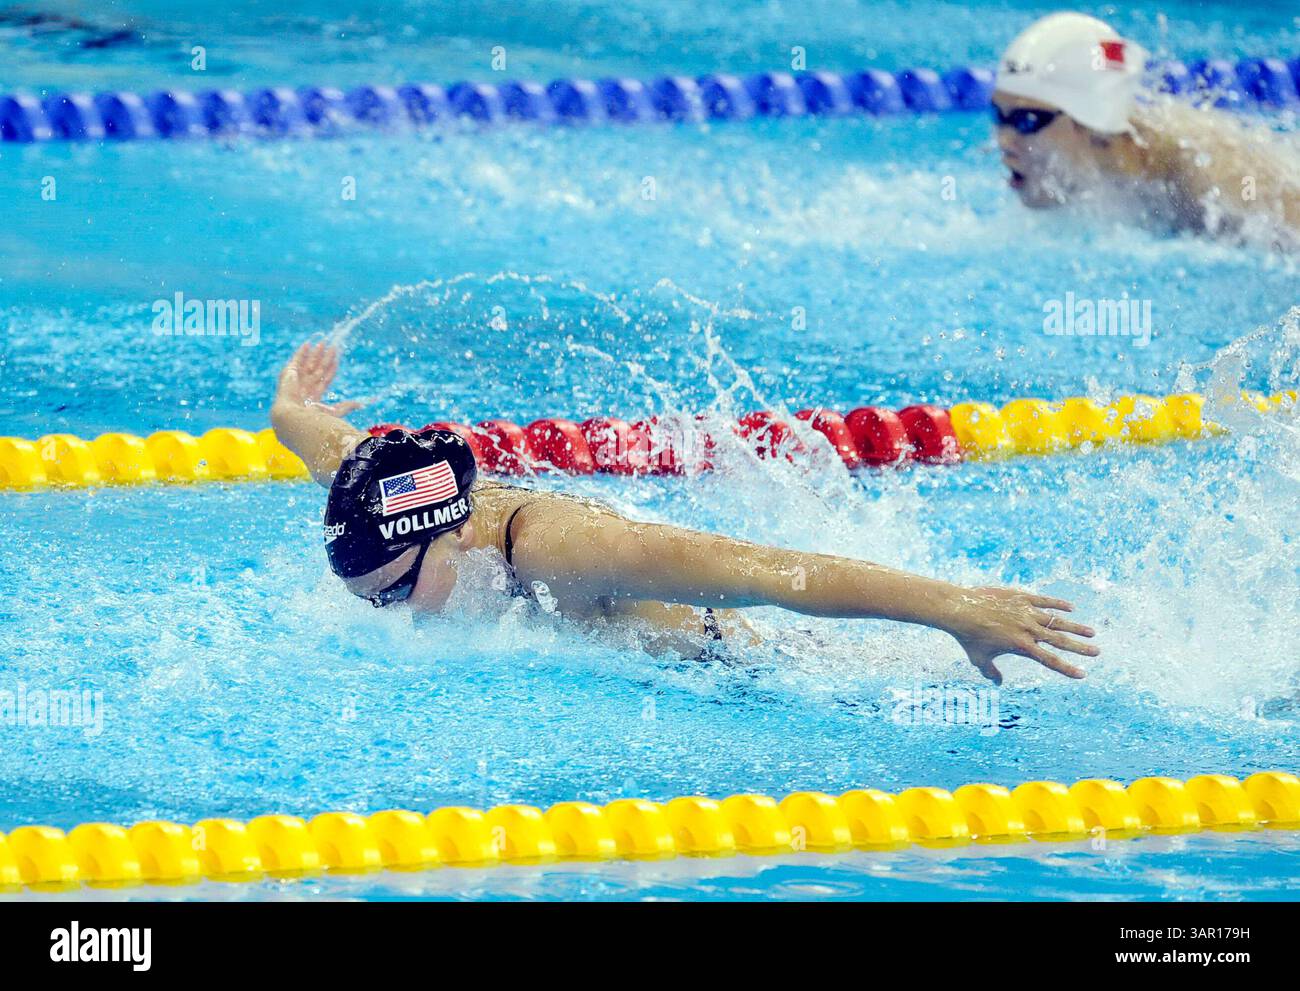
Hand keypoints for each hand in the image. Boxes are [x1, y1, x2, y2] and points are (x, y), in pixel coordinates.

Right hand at [275, 341, 364, 417]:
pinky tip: (308, 344)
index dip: (331, 369)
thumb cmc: (313, 417)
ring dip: (316, 353)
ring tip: (323, 343)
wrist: (294, 415)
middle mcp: (305, 387)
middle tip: (332, 347)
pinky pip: (296, 360)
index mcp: (313, 397)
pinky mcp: (289, 373)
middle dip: (325, 358)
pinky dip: (301, 352)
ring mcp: (296, 380)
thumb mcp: (334, 412)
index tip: (337, 360)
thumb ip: (347, 406)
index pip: (325, 378)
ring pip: (309, 363)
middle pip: (318, 368)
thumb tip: (362, 405)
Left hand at [943, 586, 1096, 683]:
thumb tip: (998, 683)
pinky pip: (1044, 600)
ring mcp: (1025, 611)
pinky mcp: (1020, 597)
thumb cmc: (968, 637)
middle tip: (1097, 652)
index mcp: (1020, 646)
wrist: (959, 608)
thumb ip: (991, 672)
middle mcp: (1027, 629)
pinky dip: (1058, 604)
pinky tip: (1071, 608)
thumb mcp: (979, 659)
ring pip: (1056, 620)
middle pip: (1059, 641)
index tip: (1082, 674)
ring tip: (1091, 632)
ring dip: (1075, 627)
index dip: (1067, 669)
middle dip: (1080, 648)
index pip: (1050, 661)